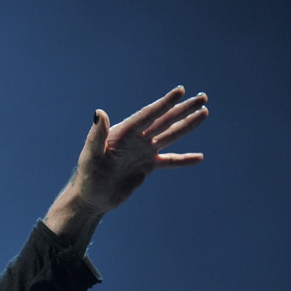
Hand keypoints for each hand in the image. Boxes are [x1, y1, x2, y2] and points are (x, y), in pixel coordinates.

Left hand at [45, 86, 208, 252]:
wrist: (90, 199)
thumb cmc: (87, 177)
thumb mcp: (90, 156)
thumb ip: (96, 135)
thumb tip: (99, 113)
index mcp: (123, 133)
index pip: (147, 116)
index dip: (164, 104)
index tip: (180, 91)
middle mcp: (135, 139)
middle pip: (164, 121)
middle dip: (183, 109)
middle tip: (202, 97)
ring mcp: (142, 152)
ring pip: (169, 135)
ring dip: (187, 125)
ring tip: (204, 112)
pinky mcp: (146, 167)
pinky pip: (169, 161)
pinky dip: (183, 160)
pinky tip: (199, 158)